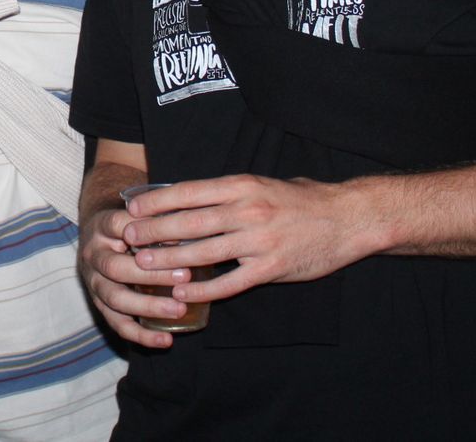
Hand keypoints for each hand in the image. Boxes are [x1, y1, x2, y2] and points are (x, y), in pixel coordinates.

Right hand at [79, 203, 195, 348]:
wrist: (96, 235)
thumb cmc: (126, 223)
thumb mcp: (135, 212)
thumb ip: (156, 217)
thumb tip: (188, 232)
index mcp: (101, 226)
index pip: (118, 225)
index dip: (145, 231)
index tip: (178, 238)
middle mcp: (93, 254)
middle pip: (115, 267)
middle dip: (152, 274)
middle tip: (186, 276)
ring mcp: (93, 282)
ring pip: (115, 298)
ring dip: (148, 306)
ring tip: (179, 309)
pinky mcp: (98, 304)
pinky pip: (117, 324)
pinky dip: (141, 335)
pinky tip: (166, 340)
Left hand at [123, 175, 379, 305]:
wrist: (347, 218)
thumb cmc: (301, 199)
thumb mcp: (261, 183)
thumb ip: (227, 192)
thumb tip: (185, 196)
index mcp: (242, 185)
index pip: (189, 192)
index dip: (157, 201)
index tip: (133, 206)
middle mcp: (247, 211)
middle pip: (189, 222)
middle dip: (153, 231)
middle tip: (128, 237)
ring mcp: (258, 241)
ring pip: (203, 253)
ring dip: (169, 260)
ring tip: (143, 265)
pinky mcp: (270, 268)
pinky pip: (229, 282)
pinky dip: (202, 289)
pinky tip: (182, 292)